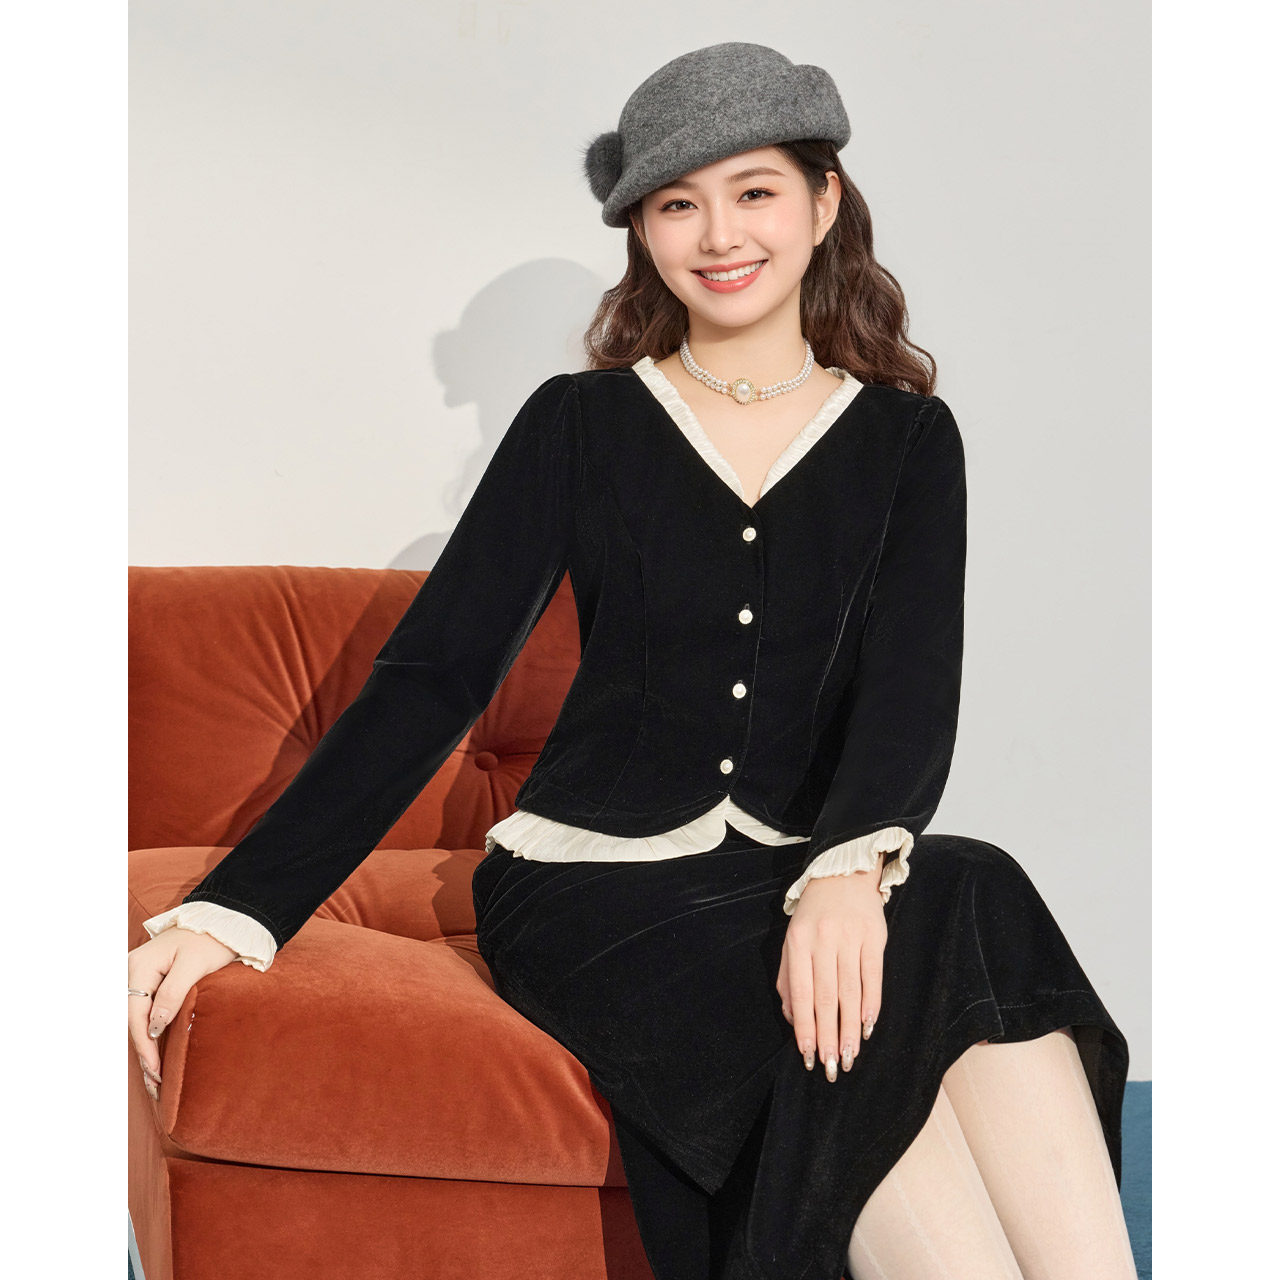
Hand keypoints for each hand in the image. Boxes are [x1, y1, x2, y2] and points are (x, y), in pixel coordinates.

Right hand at [128, 926, 240, 1100]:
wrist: (223, 923)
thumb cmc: (210, 941)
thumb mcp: (194, 965)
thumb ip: (173, 993)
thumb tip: (154, 1026)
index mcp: (139, 966)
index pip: (135, 1014)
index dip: (144, 1044)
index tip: (155, 1069)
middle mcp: (133, 972)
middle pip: (133, 1020)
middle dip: (143, 1052)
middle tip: (155, 1083)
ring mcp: (141, 978)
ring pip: (138, 1019)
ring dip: (145, 1048)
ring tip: (155, 1078)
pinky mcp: (152, 983)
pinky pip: (147, 1013)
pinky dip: (151, 1034)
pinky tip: (155, 1054)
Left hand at [775, 860, 886, 1081]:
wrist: (842, 874)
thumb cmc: (813, 914)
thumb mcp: (792, 939)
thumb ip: (788, 979)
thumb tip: (792, 1018)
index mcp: (798, 943)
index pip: (802, 994)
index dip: (805, 1028)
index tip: (809, 1056)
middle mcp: (822, 941)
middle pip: (826, 998)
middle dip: (829, 1037)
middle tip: (833, 1067)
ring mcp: (850, 938)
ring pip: (850, 992)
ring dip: (850, 1029)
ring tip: (851, 1056)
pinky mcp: (874, 936)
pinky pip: (873, 976)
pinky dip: (871, 1004)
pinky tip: (868, 1026)